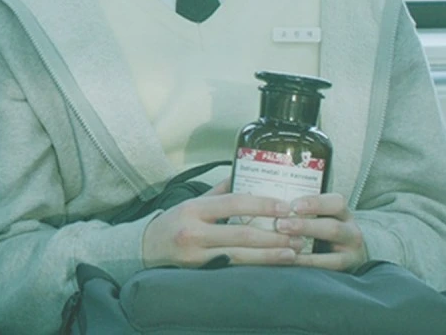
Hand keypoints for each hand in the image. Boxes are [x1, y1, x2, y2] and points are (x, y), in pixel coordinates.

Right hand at [142, 179, 303, 267]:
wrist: (146, 248)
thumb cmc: (175, 222)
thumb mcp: (192, 202)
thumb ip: (219, 191)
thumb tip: (245, 174)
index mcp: (193, 209)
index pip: (232, 203)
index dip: (262, 205)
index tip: (286, 207)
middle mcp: (193, 232)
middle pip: (241, 234)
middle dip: (274, 235)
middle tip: (299, 233)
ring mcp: (197, 255)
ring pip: (241, 256)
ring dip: (271, 254)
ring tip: (294, 251)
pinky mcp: (200, 272)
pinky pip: (234, 268)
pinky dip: (257, 266)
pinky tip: (274, 263)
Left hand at [278, 193, 367, 271]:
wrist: (350, 256)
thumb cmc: (325, 231)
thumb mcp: (321, 218)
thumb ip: (303, 211)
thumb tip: (273, 204)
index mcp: (343, 213)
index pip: (335, 203)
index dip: (314, 203)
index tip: (292, 205)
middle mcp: (351, 231)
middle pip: (332, 227)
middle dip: (304, 226)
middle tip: (280, 225)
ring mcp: (352, 251)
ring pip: (332, 249)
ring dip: (306, 245)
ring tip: (284, 243)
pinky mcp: (347, 267)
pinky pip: (329, 265)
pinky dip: (308, 262)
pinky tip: (291, 258)